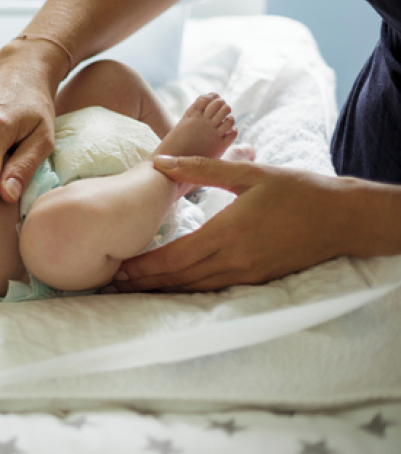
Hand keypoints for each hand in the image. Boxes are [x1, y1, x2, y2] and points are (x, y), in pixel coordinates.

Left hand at [112, 155, 346, 291]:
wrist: (342, 217)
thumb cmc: (296, 190)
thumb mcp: (248, 173)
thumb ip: (200, 169)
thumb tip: (160, 162)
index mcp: (228, 233)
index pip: (174, 257)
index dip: (142, 266)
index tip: (116, 267)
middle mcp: (234, 260)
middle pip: (178, 278)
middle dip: (143, 283)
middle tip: (111, 284)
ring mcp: (246, 274)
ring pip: (194, 288)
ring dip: (161, 290)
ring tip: (131, 290)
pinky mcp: (256, 280)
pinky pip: (213, 289)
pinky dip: (187, 290)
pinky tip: (170, 288)